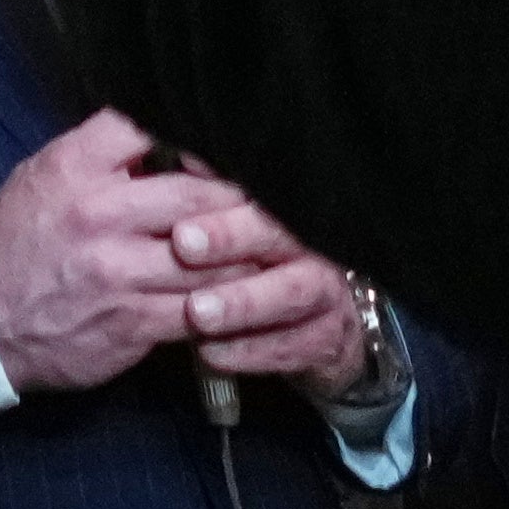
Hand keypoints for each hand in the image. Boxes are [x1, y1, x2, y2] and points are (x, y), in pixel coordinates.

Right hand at [0, 109, 263, 398]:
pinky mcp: (134, 323)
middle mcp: (98, 214)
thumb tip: (172, 139)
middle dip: (242, 198)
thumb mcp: (45, 176)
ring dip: (250, 254)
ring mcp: (119, 272)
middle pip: (199, 193)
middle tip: (271, 198)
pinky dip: (231, 303)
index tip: (225, 144)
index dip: (199, 134)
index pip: (150, 127)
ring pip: (214, 258)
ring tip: (274, 247)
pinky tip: (247, 296)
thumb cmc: (17, 240)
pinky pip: (203, 311)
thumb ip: (105, 156)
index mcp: (74, 167)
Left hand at [167, 196, 368, 386]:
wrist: (322, 327)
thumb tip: (184, 156)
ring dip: (242, 304)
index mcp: (288, 214)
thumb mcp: (241, 225)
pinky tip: (210, 352)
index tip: (181, 223)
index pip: (260, 200)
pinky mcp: (328, 340)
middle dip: (230, 240)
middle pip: (279, 237)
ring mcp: (326, 295)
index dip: (223, 211)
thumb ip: (214, 191)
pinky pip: (294, 347)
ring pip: (291, 294)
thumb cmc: (265, 264)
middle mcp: (312, 247)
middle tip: (183, 248)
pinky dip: (251, 351)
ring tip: (196, 312)